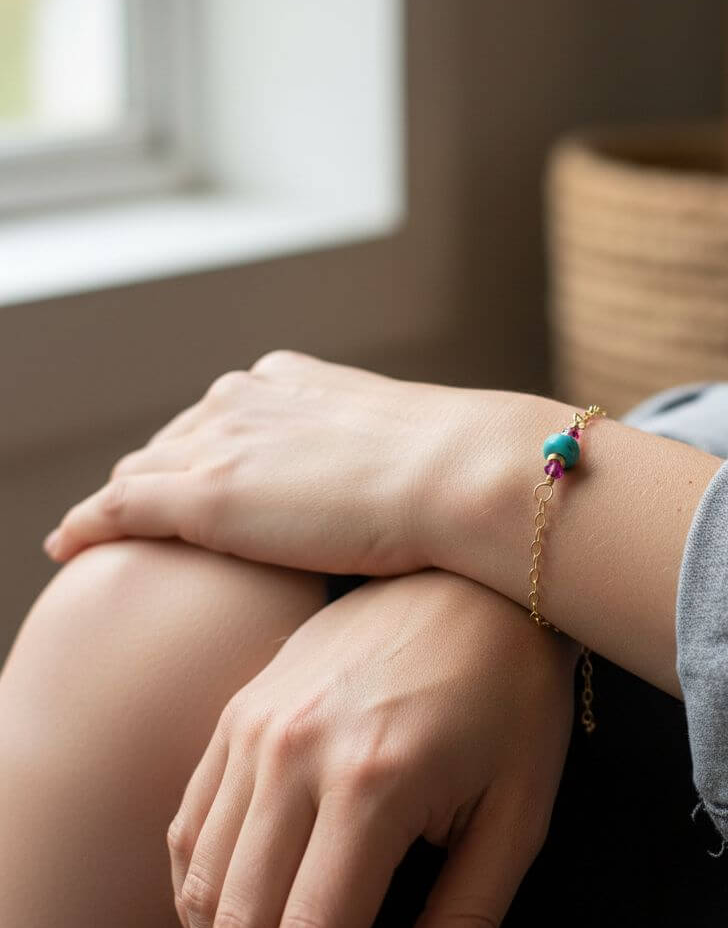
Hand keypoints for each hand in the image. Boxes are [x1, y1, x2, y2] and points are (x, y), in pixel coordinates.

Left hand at [42, 350, 531, 575]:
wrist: (459, 473)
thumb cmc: (452, 471)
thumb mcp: (399, 446)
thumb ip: (368, 457)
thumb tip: (380, 490)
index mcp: (290, 380)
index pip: (219, 417)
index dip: (202, 454)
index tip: (199, 486)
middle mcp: (244, 398)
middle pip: (172, 442)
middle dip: (158, 479)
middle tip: (145, 522)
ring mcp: (221, 444)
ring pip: (141, 474)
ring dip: (122, 505)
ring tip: (106, 537)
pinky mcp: (205, 495)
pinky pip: (118, 509)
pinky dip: (87, 527)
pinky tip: (67, 546)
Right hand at [168, 569, 577, 927]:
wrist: (476, 582)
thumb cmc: (512, 692)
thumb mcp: (517, 811)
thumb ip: (465, 919)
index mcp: (372, 782)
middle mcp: (295, 750)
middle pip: (239, 920)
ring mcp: (257, 722)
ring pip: (200, 874)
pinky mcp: (243, 704)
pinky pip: (190, 815)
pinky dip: (202, 879)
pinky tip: (238, 902)